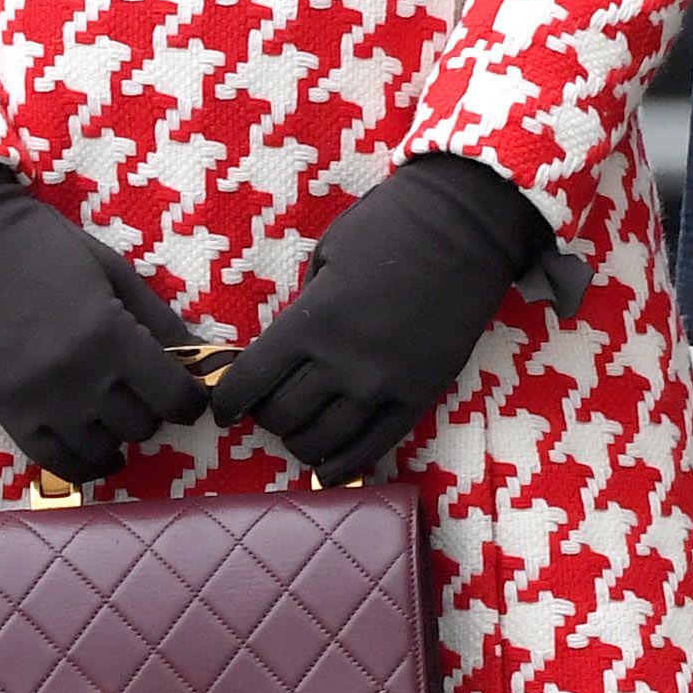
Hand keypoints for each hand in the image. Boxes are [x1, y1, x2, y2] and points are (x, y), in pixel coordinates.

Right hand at [0, 163, 205, 484]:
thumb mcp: (113, 271)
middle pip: (141, 425)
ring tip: (115, 411)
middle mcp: (77, 376)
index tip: (187, 392)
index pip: (173, 397)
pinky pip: (55, 462)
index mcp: (109, 333)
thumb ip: (158, 319)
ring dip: (117, 434)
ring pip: (102, 449)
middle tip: (144, 390)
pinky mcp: (5, 413)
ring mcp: (38, 400)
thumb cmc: (44, 249)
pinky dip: (82, 462)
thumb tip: (203, 357)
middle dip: (152, 410)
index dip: (190, 399)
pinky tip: (95, 450)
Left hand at [211, 153, 551, 483]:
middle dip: (265, 417)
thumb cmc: (390, 225)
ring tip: (299, 429)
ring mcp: (382, 385)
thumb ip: (303, 308)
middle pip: (281, 417)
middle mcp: (341, 362)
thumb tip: (286, 351)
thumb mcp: (326, 254)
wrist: (467, 224)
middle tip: (269, 405)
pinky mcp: (419, 396)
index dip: (229, 401)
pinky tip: (326, 468)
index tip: (225, 407)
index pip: (250, 382)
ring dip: (299, 441)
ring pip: (321, 441)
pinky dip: (341, 465)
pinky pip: (372, 448)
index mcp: (310, 321)